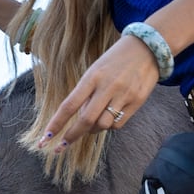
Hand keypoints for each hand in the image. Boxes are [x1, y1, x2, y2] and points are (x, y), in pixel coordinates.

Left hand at [37, 33, 161, 151]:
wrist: (148, 47)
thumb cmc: (115, 61)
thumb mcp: (95, 71)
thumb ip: (86, 94)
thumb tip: (79, 120)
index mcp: (92, 77)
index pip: (69, 105)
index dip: (56, 123)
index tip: (46, 138)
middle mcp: (108, 86)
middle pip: (86, 120)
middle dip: (71, 136)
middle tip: (61, 146)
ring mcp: (124, 95)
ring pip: (102, 125)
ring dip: (92, 130)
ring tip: (92, 122)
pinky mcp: (137, 101)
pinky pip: (118, 124)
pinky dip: (109, 126)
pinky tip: (109, 116)